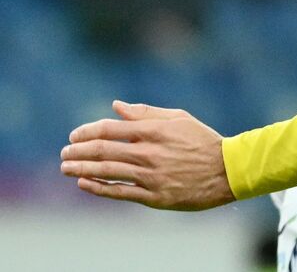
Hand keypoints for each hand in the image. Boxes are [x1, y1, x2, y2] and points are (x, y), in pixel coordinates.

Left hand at [60, 101, 233, 209]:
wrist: (227, 170)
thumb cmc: (202, 141)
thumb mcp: (178, 118)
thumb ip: (146, 112)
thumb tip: (116, 106)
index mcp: (154, 131)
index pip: (110, 129)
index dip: (87, 131)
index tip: (74, 135)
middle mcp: (149, 153)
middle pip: (102, 150)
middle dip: (78, 151)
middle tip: (64, 152)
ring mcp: (150, 176)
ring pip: (106, 171)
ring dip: (81, 168)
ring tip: (65, 168)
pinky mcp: (153, 196)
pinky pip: (119, 192)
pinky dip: (98, 187)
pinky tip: (83, 183)